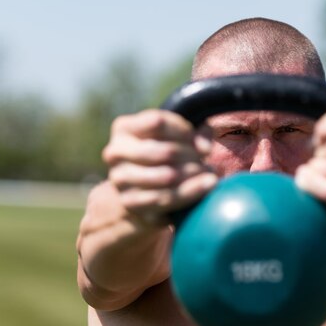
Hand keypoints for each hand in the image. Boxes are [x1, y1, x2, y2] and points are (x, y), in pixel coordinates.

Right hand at [102, 109, 217, 226]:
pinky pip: (166, 198)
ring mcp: (120, 179)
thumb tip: (204, 148)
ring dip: (194, 175)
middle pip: (165, 151)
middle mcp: (115, 152)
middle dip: (192, 156)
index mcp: (123, 128)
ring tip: (210, 174)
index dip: (185, 131)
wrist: (140, 189)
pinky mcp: (130, 202)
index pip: (158, 122)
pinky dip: (191, 192)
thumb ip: (194, 132)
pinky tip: (206, 186)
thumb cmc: (162, 154)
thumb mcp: (174, 135)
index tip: (198, 140)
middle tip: (205, 161)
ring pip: (167, 176)